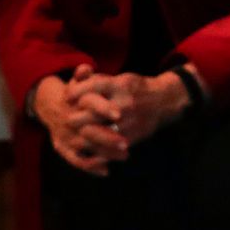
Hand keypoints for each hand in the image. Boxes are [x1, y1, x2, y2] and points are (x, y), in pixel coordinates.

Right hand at [32, 65, 129, 175]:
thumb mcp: (78, 81)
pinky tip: (106, 170)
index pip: (88, 103)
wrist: (50, 106)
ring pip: (86, 147)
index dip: (103, 108)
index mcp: (75, 101)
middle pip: (89, 130)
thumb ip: (83, 75)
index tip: (119, 115)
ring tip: (125, 154)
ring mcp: (66, 136)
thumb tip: (86, 69)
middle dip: (108, 137)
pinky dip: (91, 166)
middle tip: (127, 142)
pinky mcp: (63, 148)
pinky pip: (77, 160)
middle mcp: (69, 119)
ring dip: (105, 152)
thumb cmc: (75, 93)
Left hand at [75, 68, 192, 146]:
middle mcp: (123, 103)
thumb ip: (98, 80)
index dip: (75, 92)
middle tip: (67, 119)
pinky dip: (94, 151)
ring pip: (95, 133)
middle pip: (89, 113)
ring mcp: (127, 122)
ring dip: (80, 135)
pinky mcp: (130, 138)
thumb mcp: (120, 78)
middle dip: (74, 117)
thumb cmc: (136, 88)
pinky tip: (87, 148)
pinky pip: (106, 148)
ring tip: (74, 134)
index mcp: (121, 85)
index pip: (93, 87)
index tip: (66, 97)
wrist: (164, 102)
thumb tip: (75, 78)